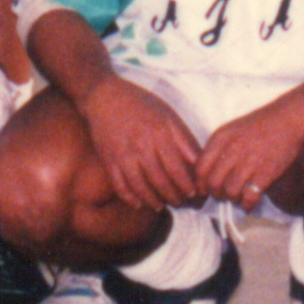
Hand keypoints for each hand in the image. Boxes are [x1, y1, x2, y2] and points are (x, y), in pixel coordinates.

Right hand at [77, 75, 204, 212]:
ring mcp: (123, 155)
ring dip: (152, 201)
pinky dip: (130, 198)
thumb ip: (183, 140)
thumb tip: (198, 162)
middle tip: (179, 203)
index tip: (193, 193)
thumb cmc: (140, 105)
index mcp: (159, 134)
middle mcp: (141, 146)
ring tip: (160, 205)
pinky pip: (120, 186)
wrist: (104, 97)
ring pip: (140, 187)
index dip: (186, 185)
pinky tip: (138, 203)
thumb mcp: (167, 116)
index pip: (176, 168)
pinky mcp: (108, 161)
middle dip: (172, 197)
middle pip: (160, 181)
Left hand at [196, 99, 303, 211]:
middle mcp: (232, 150)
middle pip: (213, 183)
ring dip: (232, 199)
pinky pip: (249, 197)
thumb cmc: (260, 124)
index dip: (200, 183)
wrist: (288, 118)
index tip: (203, 190)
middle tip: (222, 195)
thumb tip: (206, 173)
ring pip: (229, 192)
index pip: (200, 168)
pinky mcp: (265, 172)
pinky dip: (247, 204)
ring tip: (238, 197)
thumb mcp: (232, 129)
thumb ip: (218, 148)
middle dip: (216, 193)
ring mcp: (249, 161)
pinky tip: (249, 203)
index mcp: (221, 138)